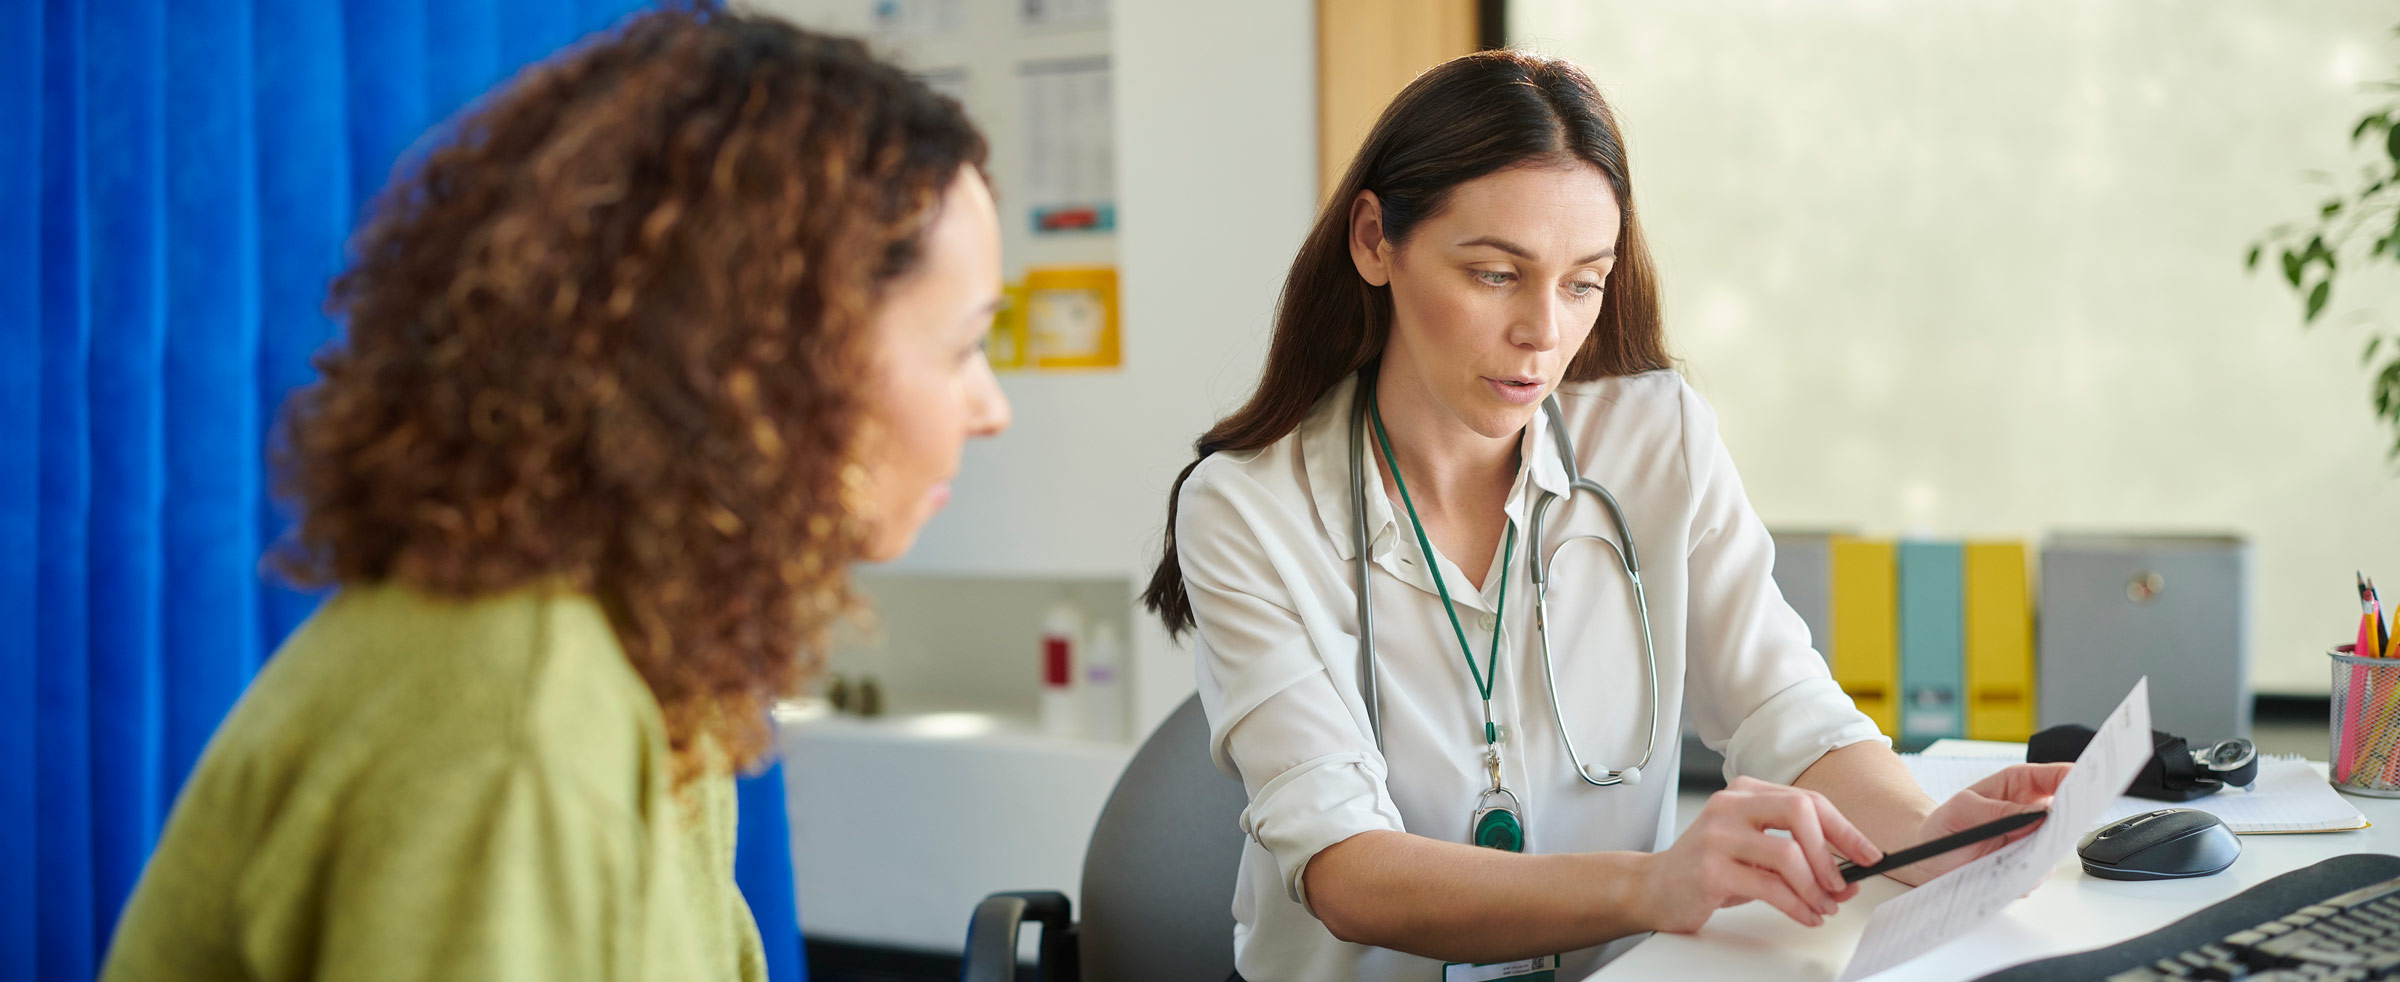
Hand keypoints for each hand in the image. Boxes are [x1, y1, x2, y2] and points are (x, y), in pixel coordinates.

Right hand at [1636, 776, 1884, 932]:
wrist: (1654, 887)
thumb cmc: (1710, 868)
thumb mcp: (1756, 853)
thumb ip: (1798, 858)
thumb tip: (1847, 878)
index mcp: (1745, 792)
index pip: (1808, 800)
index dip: (1845, 829)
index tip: (1869, 854)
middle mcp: (1730, 805)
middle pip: (1800, 811)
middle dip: (1831, 852)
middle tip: (1843, 883)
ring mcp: (1717, 835)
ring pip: (1788, 854)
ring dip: (1816, 887)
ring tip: (1824, 907)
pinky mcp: (1710, 869)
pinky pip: (1769, 887)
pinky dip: (1797, 906)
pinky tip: (1806, 915)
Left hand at [1885, 762, 2071, 885]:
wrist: (1930, 858)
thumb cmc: (1944, 825)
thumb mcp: (1963, 810)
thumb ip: (1999, 811)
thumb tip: (2035, 815)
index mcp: (2018, 785)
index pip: (2056, 776)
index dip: (2076, 778)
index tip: (2088, 783)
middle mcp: (2031, 812)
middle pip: (2067, 811)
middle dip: (2071, 818)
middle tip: (2063, 824)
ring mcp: (2032, 840)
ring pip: (2056, 846)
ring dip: (2043, 852)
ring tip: (2017, 856)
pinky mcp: (2028, 867)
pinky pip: (2039, 872)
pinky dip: (2026, 874)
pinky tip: (2005, 873)